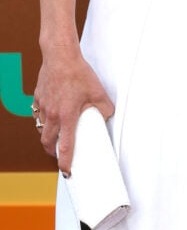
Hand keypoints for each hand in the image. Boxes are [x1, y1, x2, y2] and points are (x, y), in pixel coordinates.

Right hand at [33, 48, 113, 174]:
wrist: (60, 56)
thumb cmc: (79, 73)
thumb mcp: (99, 92)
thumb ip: (105, 108)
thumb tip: (107, 117)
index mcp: (67, 116)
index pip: (66, 147)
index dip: (66, 163)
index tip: (67, 172)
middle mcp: (52, 115)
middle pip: (48, 142)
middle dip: (52, 152)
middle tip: (59, 155)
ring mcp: (43, 106)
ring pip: (41, 128)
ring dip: (47, 136)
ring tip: (55, 136)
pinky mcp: (37, 98)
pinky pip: (38, 114)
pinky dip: (43, 119)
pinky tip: (50, 116)